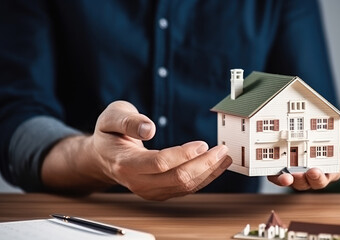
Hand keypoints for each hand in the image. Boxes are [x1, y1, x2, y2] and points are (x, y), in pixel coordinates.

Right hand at [42, 101, 231, 199]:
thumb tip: (149, 128)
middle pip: (177, 178)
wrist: (103, 156)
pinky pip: (185, 188)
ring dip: (208, 172)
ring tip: (225, 157)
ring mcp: (150, 190)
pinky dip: (204, 178)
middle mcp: (138, 182)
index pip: (159, 163)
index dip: (183, 154)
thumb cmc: (109, 134)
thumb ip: (129, 121)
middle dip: (204, 164)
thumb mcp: (112, 117)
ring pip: (185, 187)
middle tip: (221, 149)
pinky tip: (217, 166)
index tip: (203, 143)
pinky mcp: (160, 192)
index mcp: (125, 163)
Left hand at [268, 116, 339, 189]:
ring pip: (291, 180)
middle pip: (305, 183)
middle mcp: (314, 171)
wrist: (326, 123)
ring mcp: (300, 168)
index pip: (323, 179)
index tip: (314, 171)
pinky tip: (270, 168)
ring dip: (284, 180)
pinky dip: (274, 173)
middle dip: (299, 180)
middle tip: (292, 175)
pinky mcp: (287, 162)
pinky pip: (279, 172)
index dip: (318, 178)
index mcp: (331, 168)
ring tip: (281, 175)